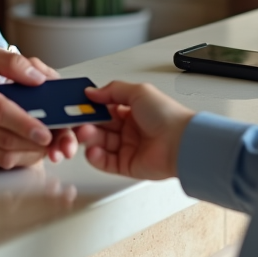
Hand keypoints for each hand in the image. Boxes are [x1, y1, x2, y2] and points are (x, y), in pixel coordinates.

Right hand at [0, 46, 77, 168]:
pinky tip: (26, 149)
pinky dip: (14, 158)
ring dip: (28, 154)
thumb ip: (15, 62)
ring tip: (46, 145)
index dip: (26, 125)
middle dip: (35, 143)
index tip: (48, 132)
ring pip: (0, 155)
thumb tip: (40, 78)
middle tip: (57, 140)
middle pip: (4, 138)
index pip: (1, 112)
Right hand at [74, 81, 195, 180]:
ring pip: (100, 144)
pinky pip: (106, 162)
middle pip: (100, 127)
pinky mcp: (127, 165)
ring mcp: (128, 147)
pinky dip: (96, 157)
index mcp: (133, 110)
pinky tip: (92, 151)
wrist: (181, 143)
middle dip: (87, 124)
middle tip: (76, 122)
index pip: (105, 109)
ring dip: (89, 139)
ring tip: (85, 134)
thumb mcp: (138, 92)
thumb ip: (112, 91)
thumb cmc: (166, 115)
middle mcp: (130, 129)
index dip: (91, 108)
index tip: (77, 107)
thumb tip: (91, 92)